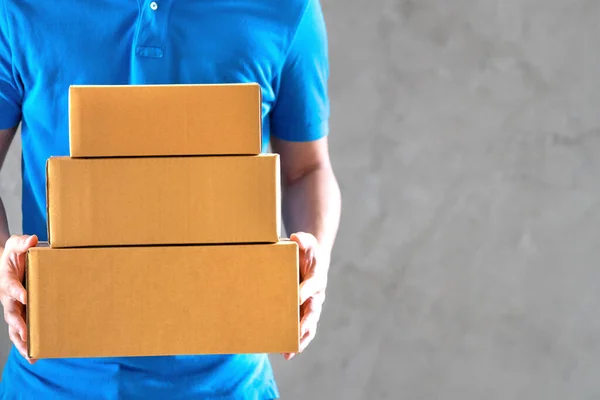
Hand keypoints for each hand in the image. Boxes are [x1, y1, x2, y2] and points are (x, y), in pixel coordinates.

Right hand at [0, 234, 37, 363]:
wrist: (11, 262)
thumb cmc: (15, 253)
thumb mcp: (16, 245)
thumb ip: (22, 242)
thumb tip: (33, 239)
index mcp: (7, 280)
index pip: (11, 286)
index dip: (17, 291)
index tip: (25, 296)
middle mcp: (8, 298)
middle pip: (11, 313)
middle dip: (18, 324)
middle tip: (26, 333)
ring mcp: (14, 308)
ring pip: (15, 328)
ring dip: (22, 341)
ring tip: (31, 355)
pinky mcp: (21, 314)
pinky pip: (22, 331)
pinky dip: (27, 344)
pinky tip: (35, 356)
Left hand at [283, 232, 329, 359]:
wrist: (310, 259)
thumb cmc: (307, 251)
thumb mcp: (307, 242)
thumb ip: (303, 239)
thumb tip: (296, 238)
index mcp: (317, 277)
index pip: (313, 284)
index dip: (307, 290)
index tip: (299, 295)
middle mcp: (316, 295)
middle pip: (314, 310)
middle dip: (307, 320)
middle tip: (299, 327)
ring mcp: (311, 306)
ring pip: (310, 325)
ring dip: (302, 337)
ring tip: (292, 348)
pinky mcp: (303, 313)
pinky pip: (302, 330)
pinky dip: (297, 342)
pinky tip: (286, 353)